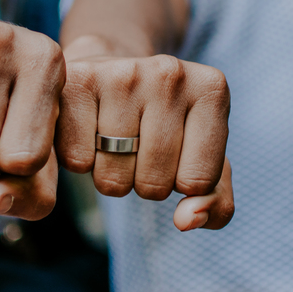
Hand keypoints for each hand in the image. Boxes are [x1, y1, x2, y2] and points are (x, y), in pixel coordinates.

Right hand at [57, 36, 233, 229]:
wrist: (111, 70)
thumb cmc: (164, 123)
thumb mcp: (202, 158)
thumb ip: (215, 201)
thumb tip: (187, 221)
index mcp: (211, 89)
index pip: (198, 182)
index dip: (181, 183)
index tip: (175, 152)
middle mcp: (170, 74)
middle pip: (154, 182)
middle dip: (143, 181)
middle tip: (138, 145)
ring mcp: (122, 73)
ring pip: (112, 177)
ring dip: (110, 175)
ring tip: (112, 138)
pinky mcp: (78, 80)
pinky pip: (77, 161)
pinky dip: (80, 160)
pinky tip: (87, 129)